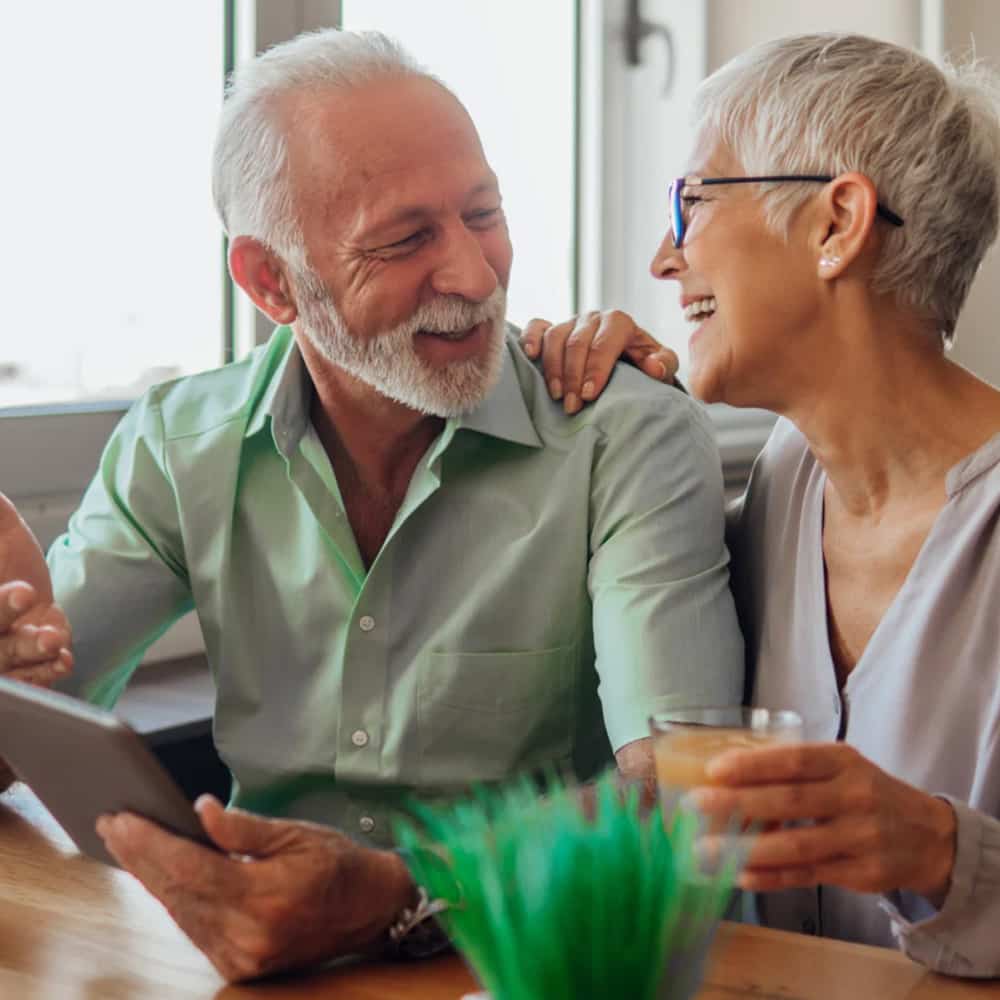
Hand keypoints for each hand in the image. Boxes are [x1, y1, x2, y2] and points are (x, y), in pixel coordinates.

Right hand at [0, 493, 72, 684]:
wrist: (28, 585)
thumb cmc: (4, 556)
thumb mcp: (2, 529)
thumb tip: (0, 497)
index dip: (0, 605)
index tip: (24, 589)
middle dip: (5, 617)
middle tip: (27, 597)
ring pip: (6, 661)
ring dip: (30, 651)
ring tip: (54, 640)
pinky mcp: (22, 668)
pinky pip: (28, 678)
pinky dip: (45, 672)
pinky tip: (63, 661)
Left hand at [96, 796, 416, 982]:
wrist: (370, 908)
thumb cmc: (337, 864)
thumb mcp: (296, 832)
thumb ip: (242, 827)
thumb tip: (199, 810)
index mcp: (265, 897)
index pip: (190, 868)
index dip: (151, 843)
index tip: (123, 818)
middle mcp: (248, 935)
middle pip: (176, 892)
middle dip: (140, 856)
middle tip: (112, 824)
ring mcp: (241, 957)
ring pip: (179, 912)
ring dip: (150, 877)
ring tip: (127, 843)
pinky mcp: (239, 967)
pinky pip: (194, 928)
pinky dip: (174, 899)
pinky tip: (158, 874)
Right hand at [519, 311, 677, 413]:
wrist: (629, 359)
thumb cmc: (644, 364)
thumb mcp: (662, 365)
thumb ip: (664, 364)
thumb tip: (653, 367)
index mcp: (619, 322)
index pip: (604, 342)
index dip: (596, 369)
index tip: (590, 396)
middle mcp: (593, 318)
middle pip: (577, 343)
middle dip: (573, 377)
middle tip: (572, 406)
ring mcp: (571, 322)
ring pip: (555, 337)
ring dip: (553, 368)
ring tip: (556, 396)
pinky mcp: (553, 329)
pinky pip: (537, 327)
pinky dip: (531, 339)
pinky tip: (530, 356)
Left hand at [691, 743, 956, 904]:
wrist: (928, 836)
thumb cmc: (865, 792)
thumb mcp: (841, 766)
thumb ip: (795, 769)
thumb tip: (726, 772)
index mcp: (843, 761)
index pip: (794, 761)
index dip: (753, 765)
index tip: (714, 769)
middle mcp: (854, 797)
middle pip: (790, 802)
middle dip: (738, 803)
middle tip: (696, 804)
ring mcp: (860, 838)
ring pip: (796, 845)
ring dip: (745, 848)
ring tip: (705, 847)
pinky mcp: (861, 873)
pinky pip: (806, 875)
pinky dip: (770, 876)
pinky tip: (738, 873)